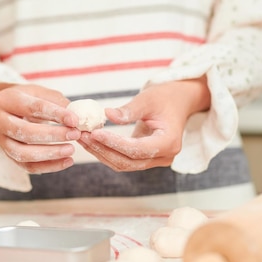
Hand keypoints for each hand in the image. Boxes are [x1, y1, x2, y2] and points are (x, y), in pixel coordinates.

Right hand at [0, 83, 80, 173]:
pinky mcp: (8, 155)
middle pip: (25, 132)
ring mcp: (1, 140)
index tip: (74, 120)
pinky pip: (27, 166)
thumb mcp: (41, 93)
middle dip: (53, 135)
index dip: (55, 114)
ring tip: (70, 150)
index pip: (32, 107)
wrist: (8, 109)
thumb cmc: (28, 99)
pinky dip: (49, 166)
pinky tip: (66, 161)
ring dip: (50, 154)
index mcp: (6, 100)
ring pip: (23, 153)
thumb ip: (58, 103)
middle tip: (74, 134)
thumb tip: (78, 116)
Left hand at [77, 78, 209, 171]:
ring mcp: (155, 160)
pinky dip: (106, 152)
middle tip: (82, 135)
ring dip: (101, 152)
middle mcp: (164, 157)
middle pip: (128, 161)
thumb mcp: (148, 99)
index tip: (95, 132)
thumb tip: (107, 115)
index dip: (114, 143)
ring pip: (123, 164)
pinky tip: (92, 140)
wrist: (179, 103)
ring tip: (83, 137)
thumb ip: (129, 110)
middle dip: (103, 149)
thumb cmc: (166, 98)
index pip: (137, 149)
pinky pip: (123, 160)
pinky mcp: (146, 159)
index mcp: (169, 142)